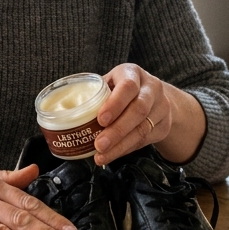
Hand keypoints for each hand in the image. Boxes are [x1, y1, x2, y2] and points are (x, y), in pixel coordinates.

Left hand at [92, 63, 207, 165]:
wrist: (157, 97)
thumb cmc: (122, 90)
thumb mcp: (110, 84)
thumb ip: (95, 95)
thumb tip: (64, 112)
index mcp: (133, 73)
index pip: (128, 86)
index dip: (115, 104)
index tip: (100, 119)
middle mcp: (151, 88)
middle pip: (138, 110)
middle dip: (117, 130)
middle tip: (99, 145)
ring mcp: (161, 107)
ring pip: (142, 128)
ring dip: (120, 145)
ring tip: (102, 156)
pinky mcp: (164, 125)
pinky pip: (145, 140)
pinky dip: (126, 149)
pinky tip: (112, 155)